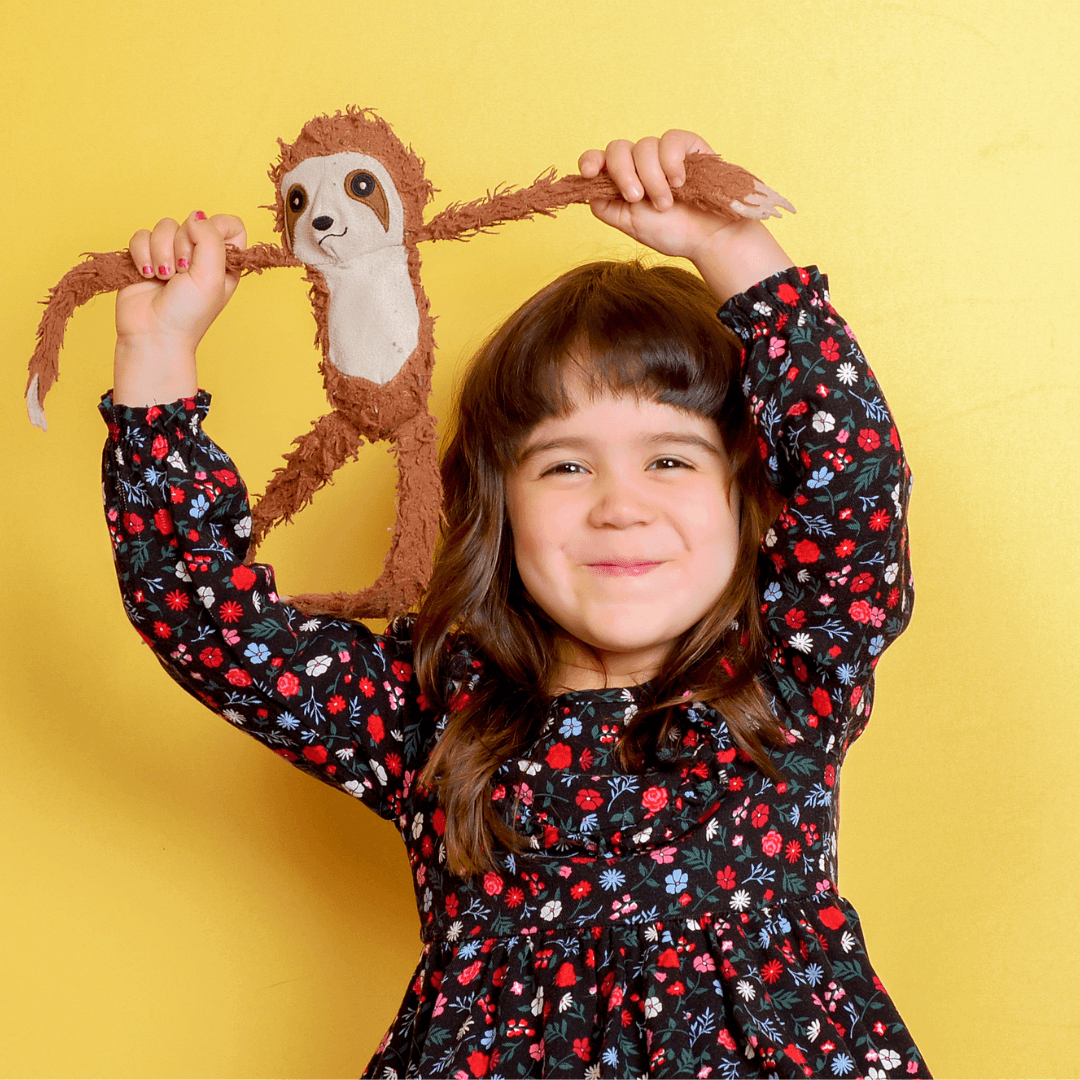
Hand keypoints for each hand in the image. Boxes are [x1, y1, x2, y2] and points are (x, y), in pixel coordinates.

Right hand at [113, 212, 245, 406]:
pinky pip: (140, 235)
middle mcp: (198, 256)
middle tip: (181, 274)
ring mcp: (171, 254)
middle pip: (192, 221)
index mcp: (224, 262)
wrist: (153, 335)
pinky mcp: (145, 256)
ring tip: (163, 278)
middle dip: (182, 247)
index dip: (217, 229)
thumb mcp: (212, 277)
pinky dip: (142, 253)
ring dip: (160, 252)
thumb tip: (197, 217)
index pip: (229, 225)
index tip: (208, 250)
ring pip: (164, 226)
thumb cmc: (188, 314)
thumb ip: (211, 240)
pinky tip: (146, 274)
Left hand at [578, 131, 737, 261]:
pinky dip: (671, 162)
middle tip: (637, 198)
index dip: (590, 160)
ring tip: (668, 202)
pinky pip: (670, 140)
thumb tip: (588, 189)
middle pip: (617, 148)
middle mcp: (642, 164)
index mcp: (626, 181)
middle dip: (623, 173)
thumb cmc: (675, 233)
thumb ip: (606, 207)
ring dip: (653, 179)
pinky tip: (680, 182)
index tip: (589, 172)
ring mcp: (664, 154)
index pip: (600, 160)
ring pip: (644, 147)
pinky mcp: (688, 146)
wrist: (711, 238)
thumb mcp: (631, 225)